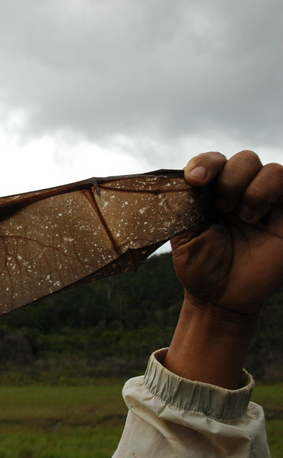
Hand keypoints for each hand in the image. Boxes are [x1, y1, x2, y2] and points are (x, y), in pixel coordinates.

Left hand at [174, 150, 282, 317]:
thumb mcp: (183, 235)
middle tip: (222, 208)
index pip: (213, 161)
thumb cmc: (199, 266)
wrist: (220, 298)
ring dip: (255, 189)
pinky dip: (274, 194)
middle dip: (231, 179)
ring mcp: (267, 204)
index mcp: (212, 192)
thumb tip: (185, 180)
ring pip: (272, 170)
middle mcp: (240, 193)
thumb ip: (183, 206)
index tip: (195, 179)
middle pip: (245, 160)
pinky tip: (260, 218)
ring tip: (244, 217)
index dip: (205, 163)